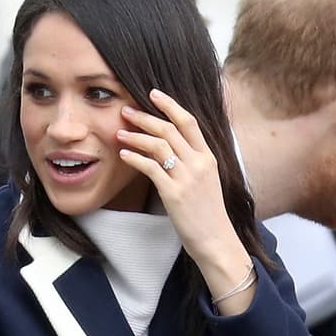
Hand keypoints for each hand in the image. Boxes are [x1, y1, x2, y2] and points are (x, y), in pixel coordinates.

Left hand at [117, 90, 250, 307]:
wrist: (216, 241)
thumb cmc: (208, 214)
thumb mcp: (208, 181)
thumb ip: (195, 162)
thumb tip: (176, 149)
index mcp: (208, 157)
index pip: (189, 121)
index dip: (170, 105)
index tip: (153, 94)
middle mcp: (198, 163)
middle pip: (169, 129)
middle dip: (145, 117)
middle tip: (126, 110)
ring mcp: (187, 178)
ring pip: (158, 145)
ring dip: (136, 136)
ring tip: (119, 132)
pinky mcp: (174, 194)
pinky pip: (150, 168)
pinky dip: (135, 158)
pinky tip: (124, 154)